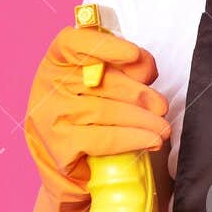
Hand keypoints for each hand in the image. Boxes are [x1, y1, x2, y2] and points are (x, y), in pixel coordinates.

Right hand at [23, 26, 171, 204]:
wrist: (68, 168)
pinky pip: (104, 138)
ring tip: (163, 128)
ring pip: (107, 111)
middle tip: (161, 106)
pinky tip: (151, 141)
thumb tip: (144, 68)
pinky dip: (133, 139)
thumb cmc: (91, 118)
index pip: (72, 43)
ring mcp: (51, 117)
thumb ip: (125, 70)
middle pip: (101, 81)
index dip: (105, 46)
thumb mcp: (106, 85)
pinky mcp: (60, 146)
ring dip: (143, 120)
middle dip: (139, 94)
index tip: (134, 54)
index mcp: (57, 63)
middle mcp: (48, 86)